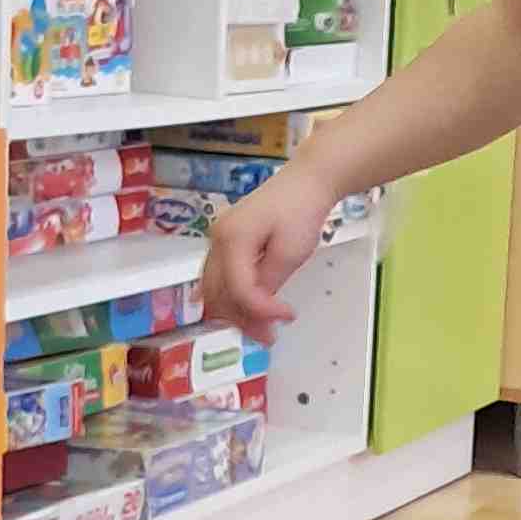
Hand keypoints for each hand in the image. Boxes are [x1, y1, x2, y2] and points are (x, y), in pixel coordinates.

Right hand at [201, 169, 334, 337]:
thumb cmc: (301, 211)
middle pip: (218, 293)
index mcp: (232, 238)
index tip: (288, 316)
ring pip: (215, 289)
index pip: (238, 290)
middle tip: (270, 337)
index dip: (261, 311)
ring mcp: (217, 240)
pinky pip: (220, 277)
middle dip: (243, 319)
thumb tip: (257, 310)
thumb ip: (269, 282)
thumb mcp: (290, 252)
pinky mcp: (225, 241)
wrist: (305, 182)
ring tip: (263, 329)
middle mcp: (216, 239)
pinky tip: (248, 311)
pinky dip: (233, 297)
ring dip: (236, 312)